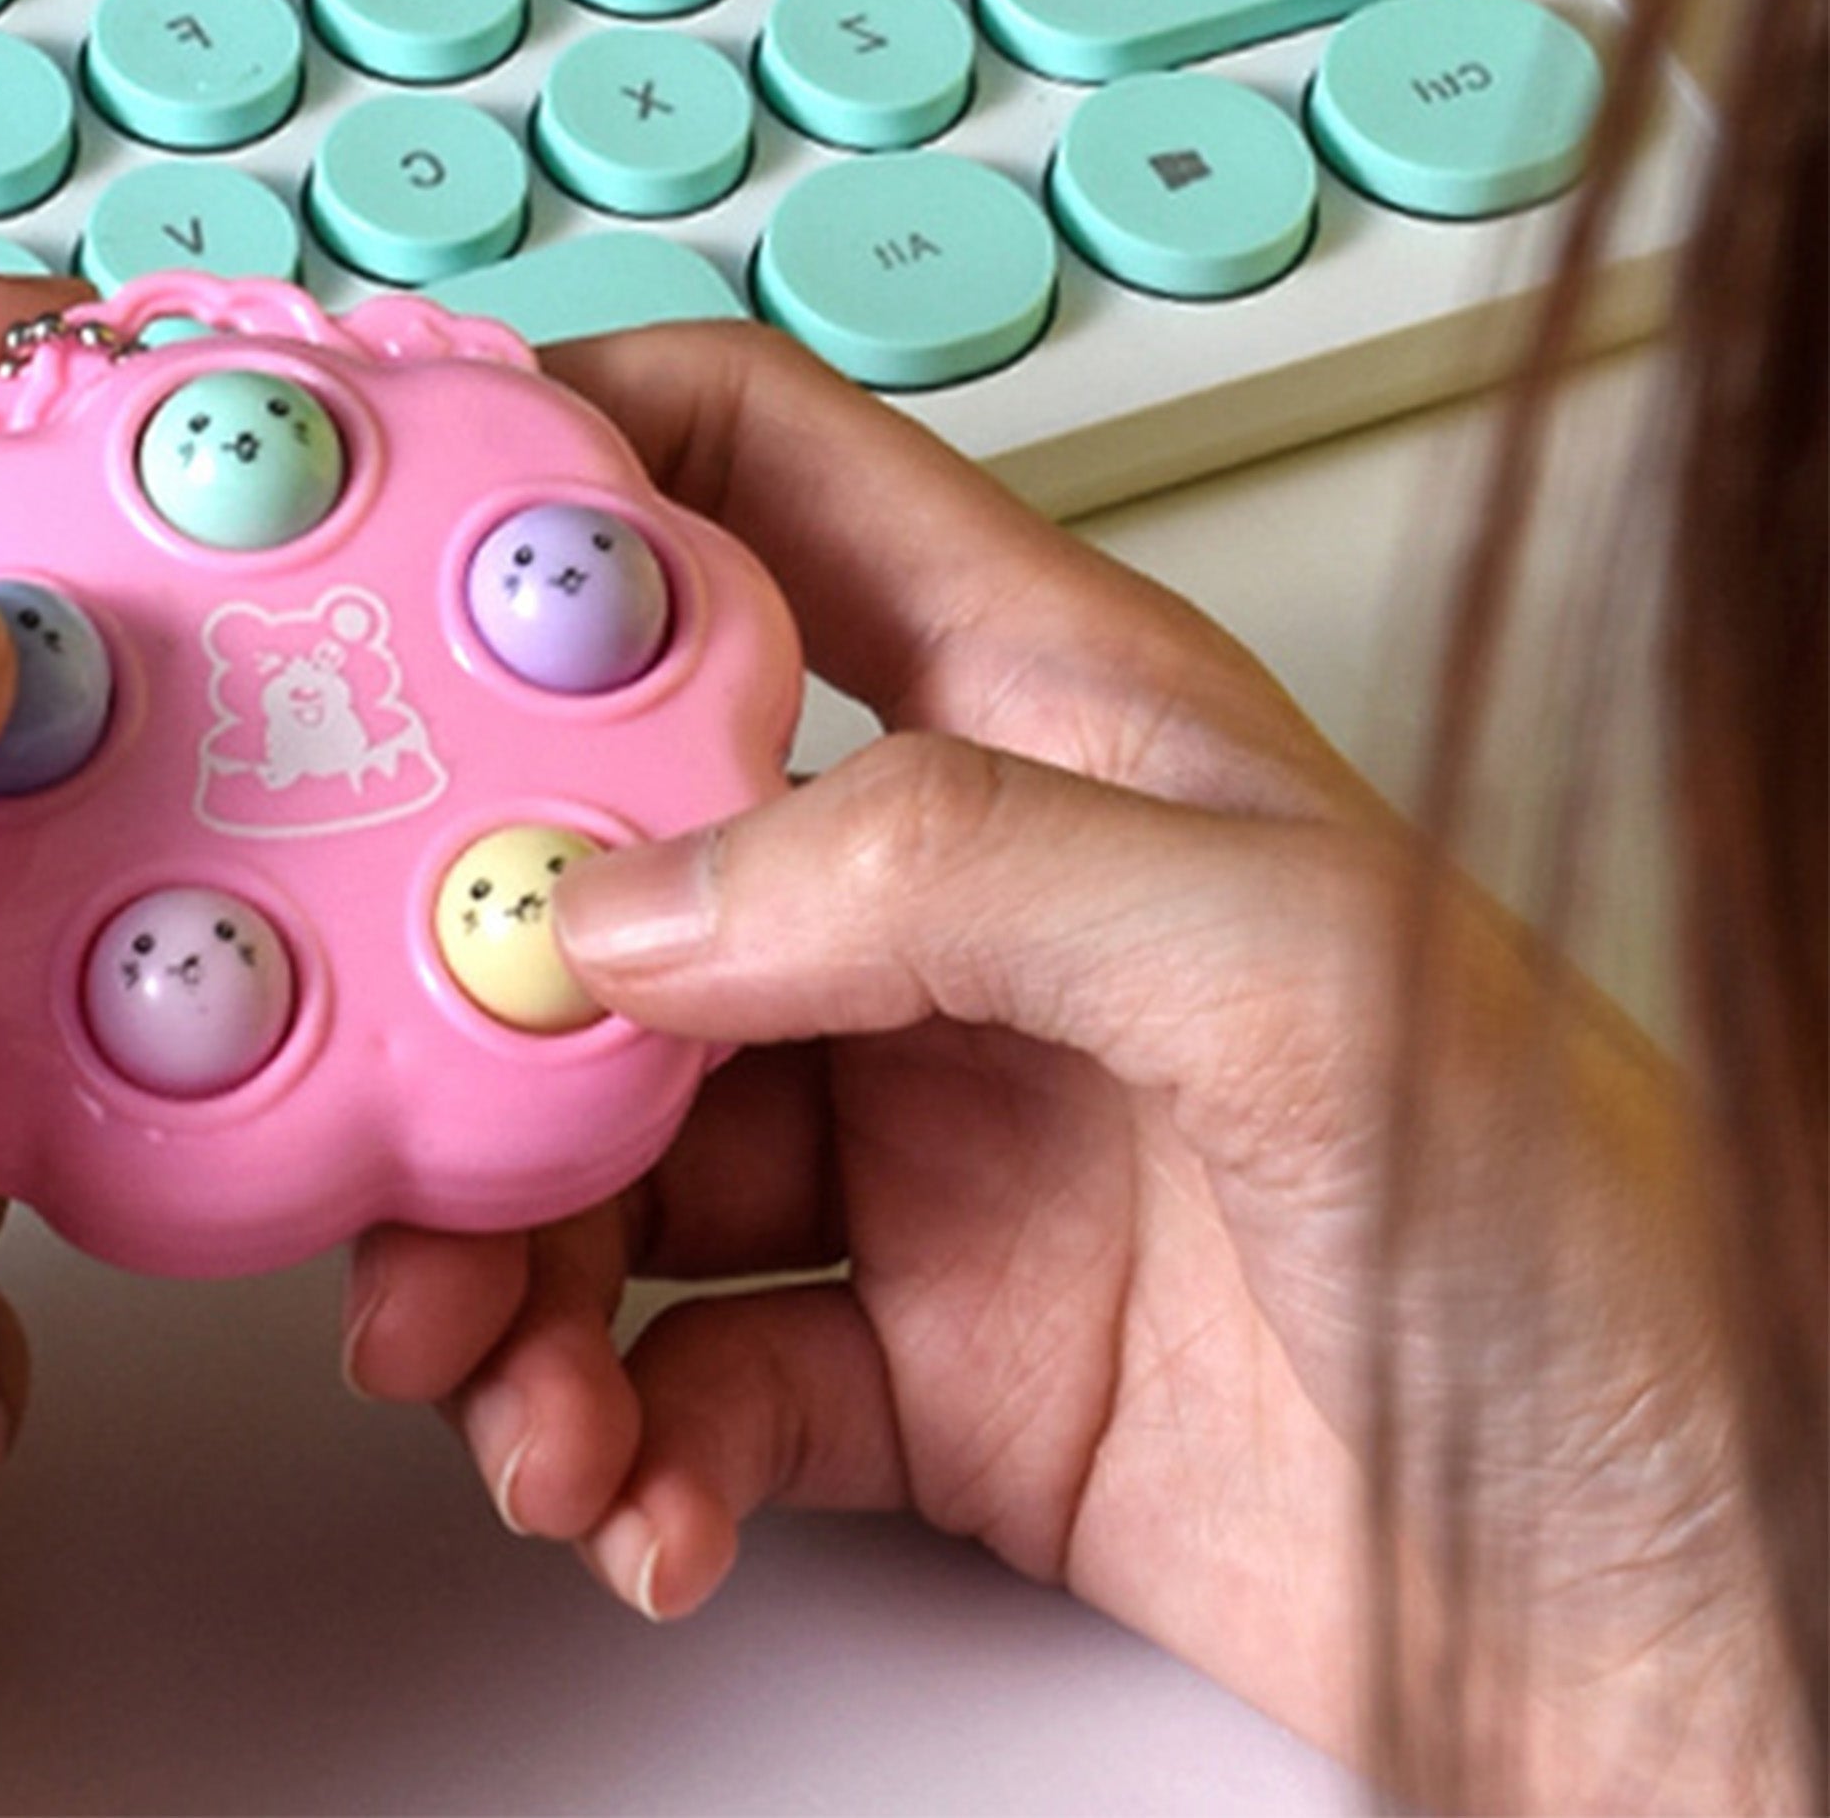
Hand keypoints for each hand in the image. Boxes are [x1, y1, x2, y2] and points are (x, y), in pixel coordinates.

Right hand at [345, 325, 1777, 1804]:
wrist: (1677, 1595)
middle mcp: (956, 910)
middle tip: (384, 1097)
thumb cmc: (1580, 1232)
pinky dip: (624, 1443)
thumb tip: (636, 898)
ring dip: (518, 1275)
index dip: (577, 466)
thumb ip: (954, 869)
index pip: (775, 490)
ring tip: (504, 1390)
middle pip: (619, 865)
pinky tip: (638, 1499)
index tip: (392, 518)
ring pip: (619, 1153)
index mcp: (1049, 721)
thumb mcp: (1295, 965)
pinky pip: (693, 1373)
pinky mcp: (921, 1351)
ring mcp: (927, 1135)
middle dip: (473, 978)